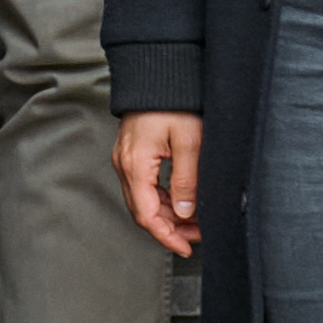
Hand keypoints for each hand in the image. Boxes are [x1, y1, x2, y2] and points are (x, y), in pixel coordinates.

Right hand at [119, 110, 203, 261]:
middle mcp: (125, 165)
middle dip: (170, 229)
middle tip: (197, 237)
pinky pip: (143, 187)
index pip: (146, 215)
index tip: (186, 248)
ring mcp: (125, 160)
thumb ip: (187, 180)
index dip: (166, 237)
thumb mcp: (189, 141)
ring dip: (167, 216)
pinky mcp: (132, 155)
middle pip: (143, 211)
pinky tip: (181, 203)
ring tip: (194, 222)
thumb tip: (185, 213)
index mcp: (136, 165)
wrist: (158, 73)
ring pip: (143, 201)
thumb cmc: (174, 102)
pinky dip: (162, 200)